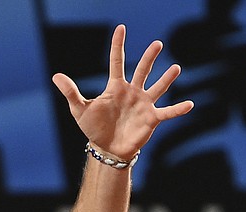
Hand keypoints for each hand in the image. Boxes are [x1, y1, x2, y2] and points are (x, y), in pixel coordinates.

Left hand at [52, 24, 193, 160]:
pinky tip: (190, 104)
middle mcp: (132, 92)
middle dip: (149, 57)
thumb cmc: (94, 129)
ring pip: (158, 87)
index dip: (118, 45)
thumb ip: (71, 92)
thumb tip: (56, 76)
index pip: (117, 61)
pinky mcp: (152, 118)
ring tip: (176, 68)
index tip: (121, 28)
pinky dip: (179, 109)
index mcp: (116, 87)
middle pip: (142, 70)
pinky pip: (168, 112)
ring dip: (167, 79)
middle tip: (157, 44)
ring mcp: (144, 104)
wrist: (107, 149)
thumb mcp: (80, 109)